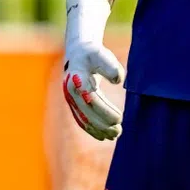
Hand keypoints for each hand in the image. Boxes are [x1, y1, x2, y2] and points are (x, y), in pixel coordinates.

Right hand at [62, 0, 122, 140]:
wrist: (78, 54)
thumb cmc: (93, 54)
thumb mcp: (101, 55)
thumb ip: (110, 65)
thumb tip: (118, 80)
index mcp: (77, 79)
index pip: (91, 100)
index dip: (105, 111)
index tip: (119, 118)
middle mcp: (70, 92)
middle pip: (86, 113)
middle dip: (103, 124)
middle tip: (119, 130)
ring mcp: (70, 99)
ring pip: (83, 119)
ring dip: (99, 129)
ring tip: (116, 134)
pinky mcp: (74, 104)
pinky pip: (81, 120)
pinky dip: (92, 130)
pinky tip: (104, 136)